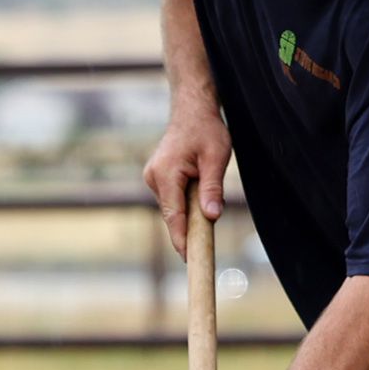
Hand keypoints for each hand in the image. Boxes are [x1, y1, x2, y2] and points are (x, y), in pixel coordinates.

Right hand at [142, 111, 230, 255]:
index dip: (181, 239)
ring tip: (207, 206)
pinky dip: (184, 205)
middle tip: (205, 247)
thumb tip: (212, 217)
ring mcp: (153, 178)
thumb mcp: (216, 158)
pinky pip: (172, 200)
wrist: (191, 110)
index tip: (189, 259)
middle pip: (172, 215)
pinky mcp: (157, 178)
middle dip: (188, 230)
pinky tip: (198, 196)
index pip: (173, 215)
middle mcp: (154, 178)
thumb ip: (212, 188)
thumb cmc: (206, 130)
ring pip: (172, 208)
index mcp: (166, 174)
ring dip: (188, 214)